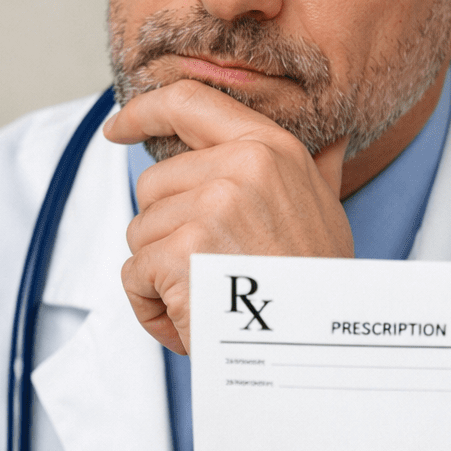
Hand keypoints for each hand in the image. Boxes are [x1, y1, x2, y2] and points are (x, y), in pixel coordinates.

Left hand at [103, 79, 351, 352]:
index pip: (187, 101)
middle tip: (214, 268)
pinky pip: (133, 273)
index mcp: (271, 147)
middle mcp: (242, 166)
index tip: (118, 128)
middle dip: (166, 232)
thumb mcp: (327, 211)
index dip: (142, 111)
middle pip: (152, 185)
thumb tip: (333, 139)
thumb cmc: (317, 284)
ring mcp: (211, 206)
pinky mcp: (181, 251)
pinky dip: (151, 305)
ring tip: (211, 294)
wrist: (320, 349)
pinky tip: (192, 318)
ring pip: (139, 231)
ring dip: (161, 272)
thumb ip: (316, 169)